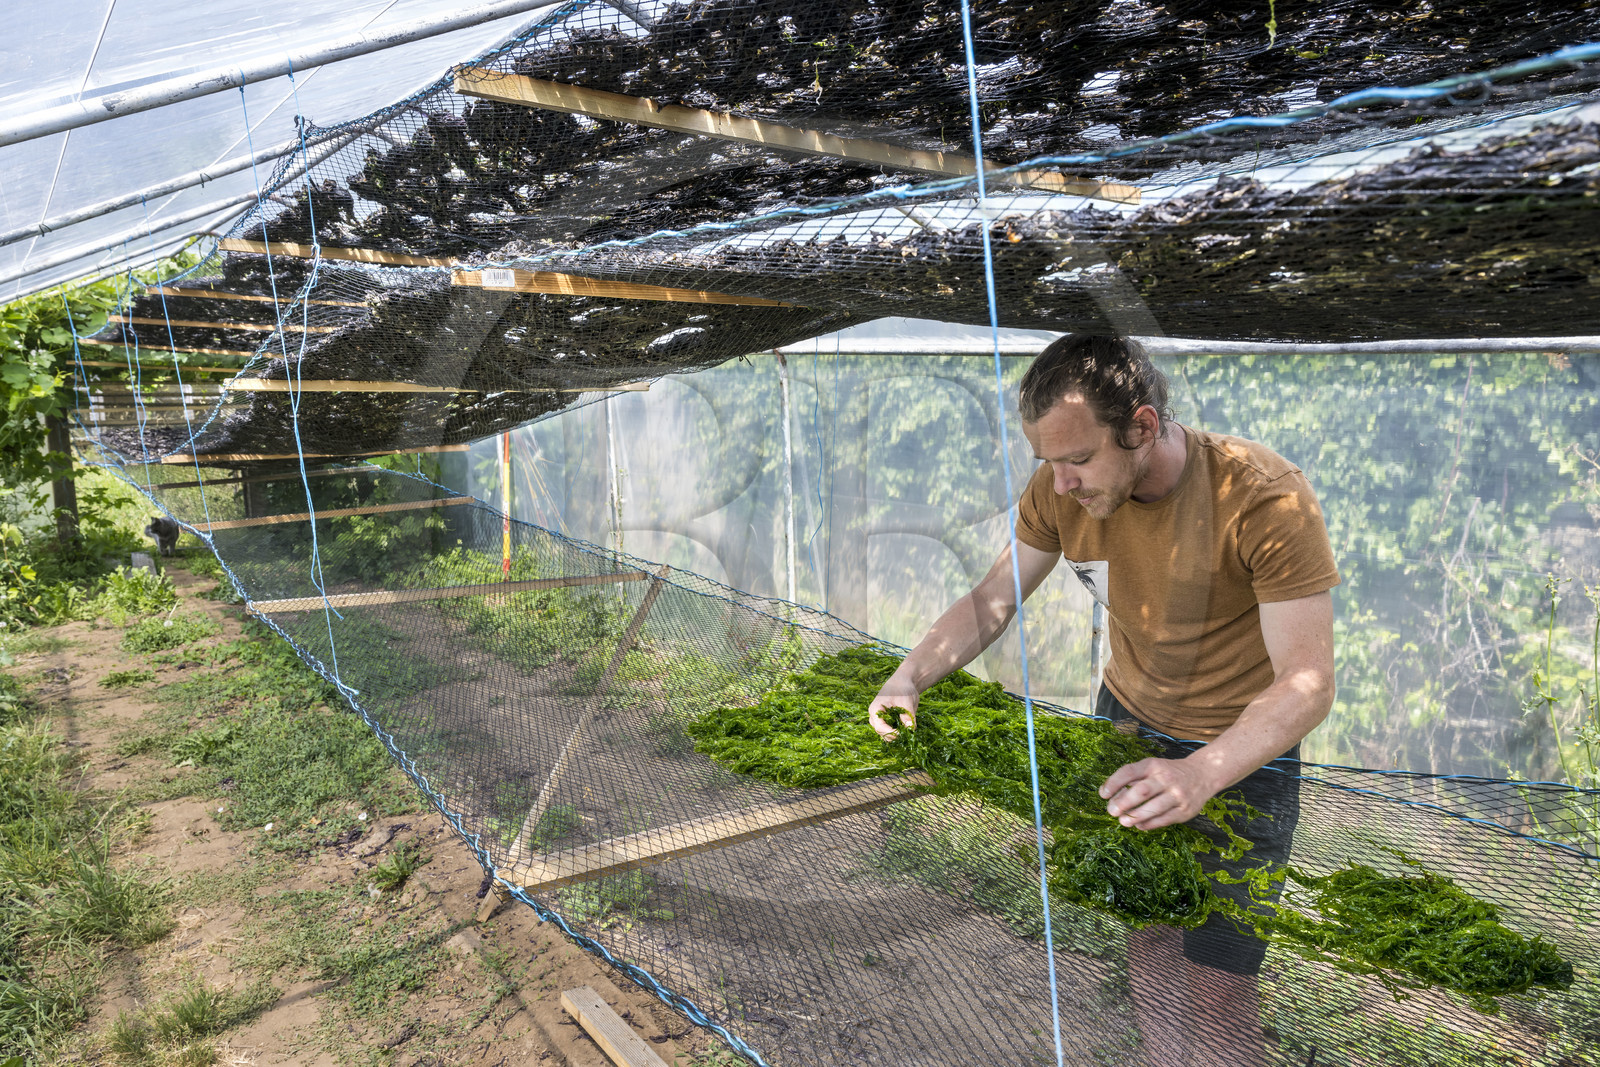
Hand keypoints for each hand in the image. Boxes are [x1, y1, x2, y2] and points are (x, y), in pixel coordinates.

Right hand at [868, 676, 919, 740]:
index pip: (879, 726)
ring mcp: (881, 720)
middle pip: (881, 732)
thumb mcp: (906, 700)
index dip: (890, 732)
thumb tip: (911, 728)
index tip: (902, 733)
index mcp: (875, 709)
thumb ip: (907, 714)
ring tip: (908, 730)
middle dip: (894, 735)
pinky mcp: (888, 723)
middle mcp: (875, 717)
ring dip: (897, 736)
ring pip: (886, 735)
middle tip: (907, 733)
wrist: (903, 684)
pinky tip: (907, 729)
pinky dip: (899, 733)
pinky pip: (891, 733)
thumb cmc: (902, 689)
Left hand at [1098, 756, 1220, 831]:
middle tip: (1111, 811)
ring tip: (1123, 821)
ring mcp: (1177, 794)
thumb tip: (1109, 795)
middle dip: (1124, 803)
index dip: (1114, 782)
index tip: (1103, 794)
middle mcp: (1166, 778)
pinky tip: (1139, 825)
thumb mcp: (1152, 767)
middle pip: (1141, 791)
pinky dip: (1149, 824)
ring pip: (1153, 808)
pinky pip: (1164, 819)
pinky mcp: (1185, 810)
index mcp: (1153, 765)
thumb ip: (1132, 778)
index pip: (1129, 771)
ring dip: (1135, 816)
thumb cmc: (1168, 773)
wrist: (1202, 775)